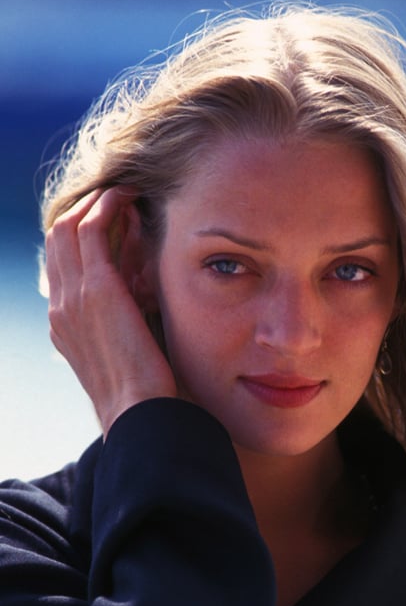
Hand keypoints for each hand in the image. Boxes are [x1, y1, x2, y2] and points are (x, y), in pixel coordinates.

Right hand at [46, 188, 177, 436]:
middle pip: (58, 240)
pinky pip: (91, 228)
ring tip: (124, 191)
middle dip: (85, 210)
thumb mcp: (128, 358)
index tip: (115, 224)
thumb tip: (148, 305)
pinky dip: (107, 206)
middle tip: (117, 198)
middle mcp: (60, 308)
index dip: (83, 237)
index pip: (63, 265)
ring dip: (96, 202)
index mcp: (65, 326)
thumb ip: (127, 329)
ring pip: (69, 227)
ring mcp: (73, 297)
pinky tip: (128, 197)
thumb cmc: (146, 397)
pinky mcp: (96, 289)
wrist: (140, 415)